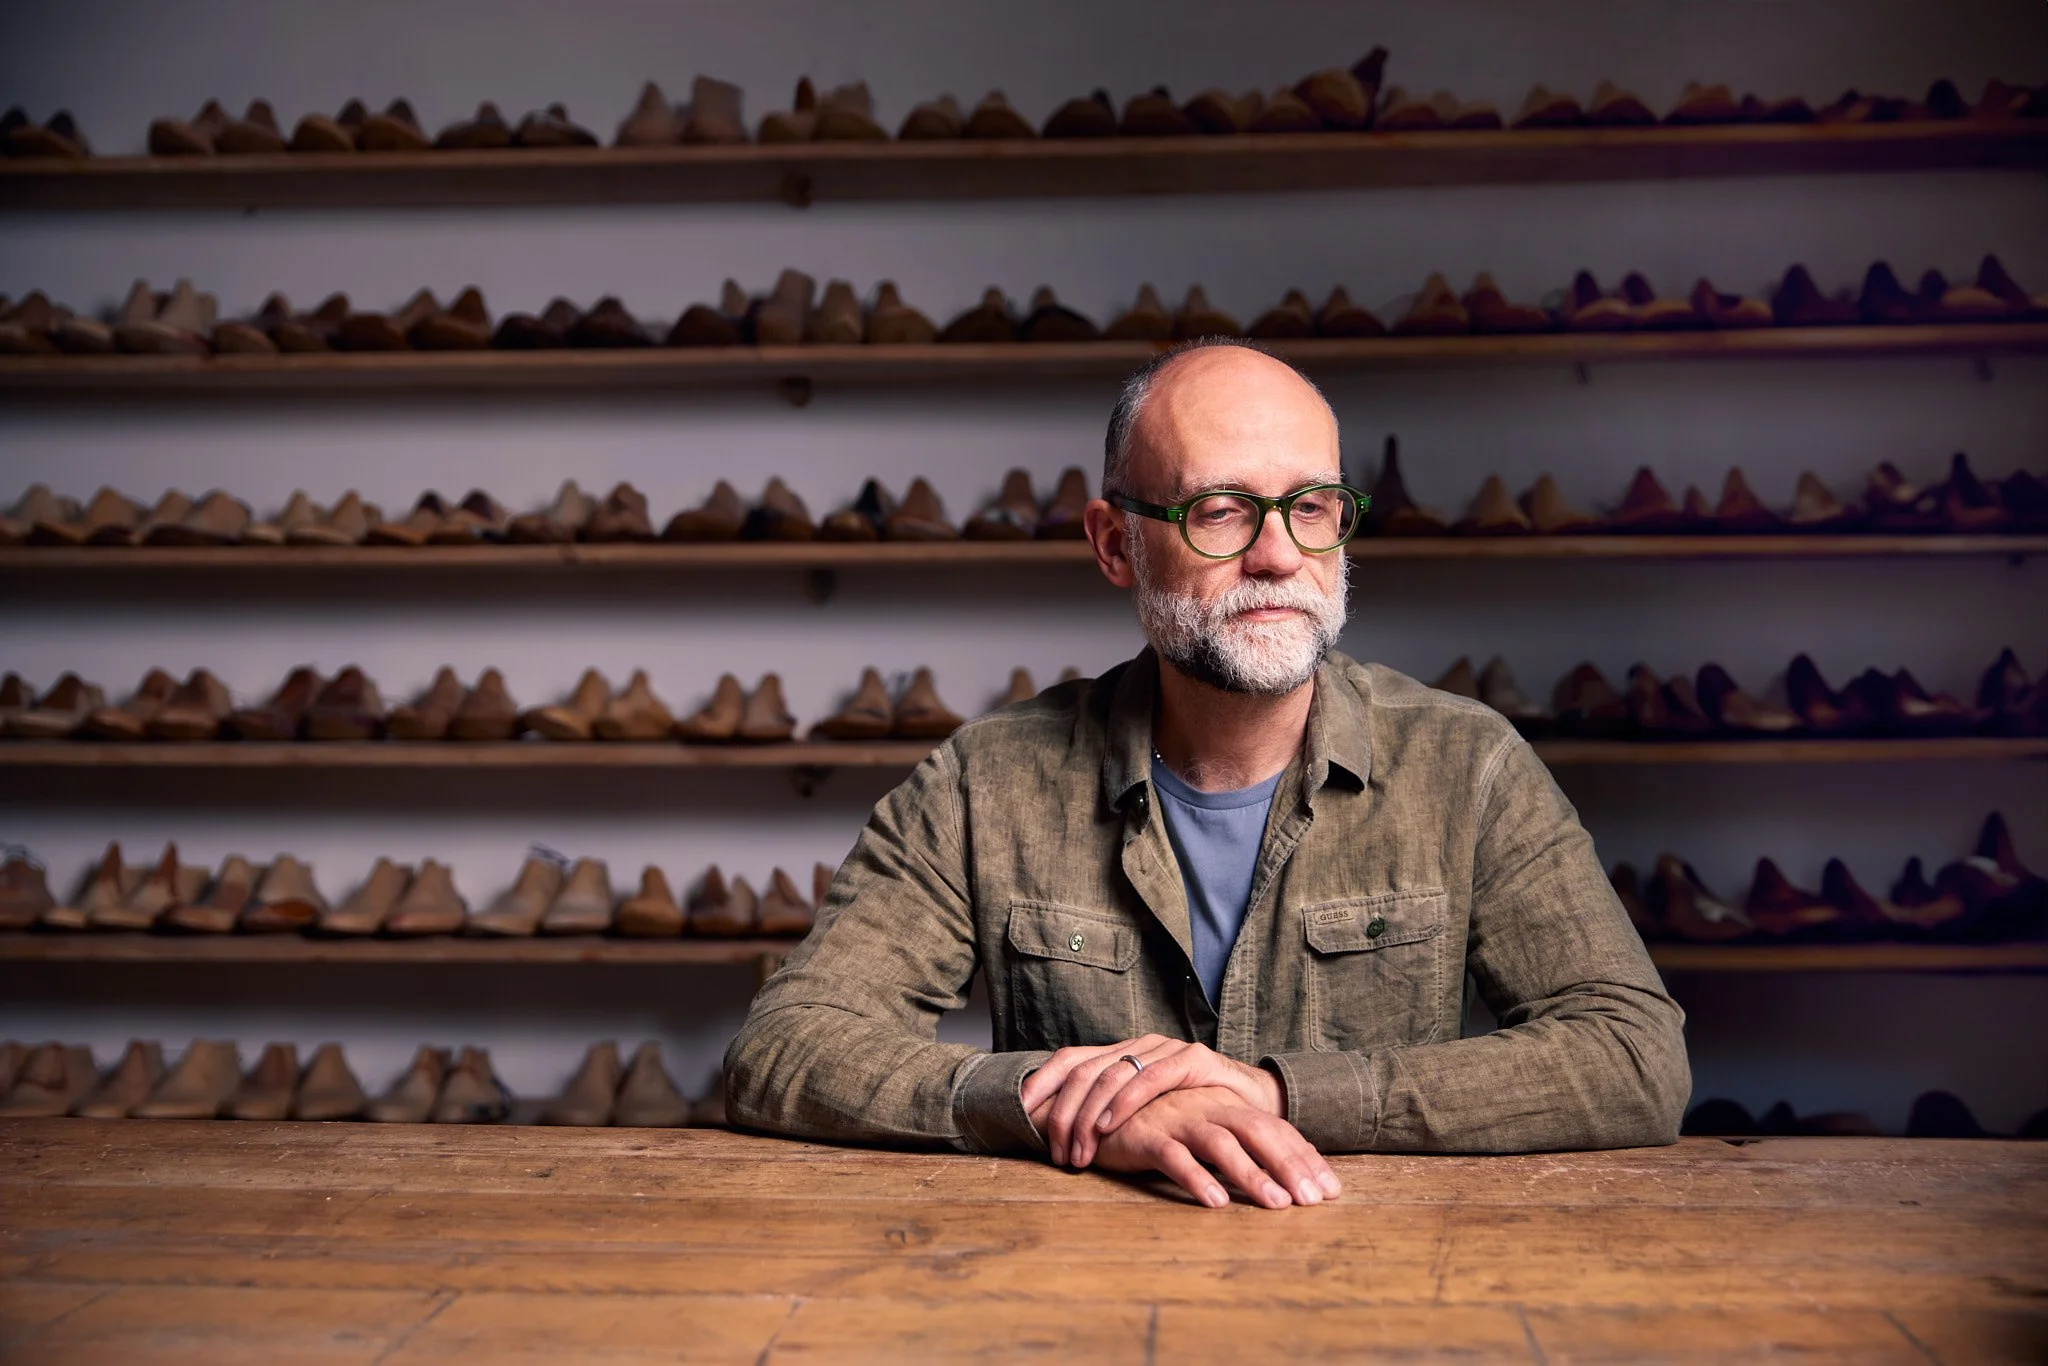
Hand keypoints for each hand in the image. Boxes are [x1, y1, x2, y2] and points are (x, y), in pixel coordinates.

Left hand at [1021, 1036, 1283, 1168]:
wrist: (1258, 1105)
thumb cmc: (1197, 1115)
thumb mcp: (1146, 1116)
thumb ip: (1111, 1118)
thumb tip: (1061, 1137)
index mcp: (1123, 1055)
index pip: (1070, 1059)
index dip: (1041, 1082)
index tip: (1019, 1114)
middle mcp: (1139, 1046)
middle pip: (1084, 1071)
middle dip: (1062, 1113)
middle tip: (1055, 1153)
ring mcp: (1165, 1050)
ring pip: (1111, 1075)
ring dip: (1087, 1116)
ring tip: (1077, 1151)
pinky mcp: (1193, 1060)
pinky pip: (1150, 1078)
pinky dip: (1124, 1103)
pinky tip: (1109, 1127)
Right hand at [1076, 1085, 1341, 1208]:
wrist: (1095, 1104)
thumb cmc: (1155, 1120)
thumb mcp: (1200, 1125)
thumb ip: (1235, 1143)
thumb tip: (1279, 1176)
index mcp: (1224, 1104)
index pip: (1274, 1129)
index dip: (1304, 1157)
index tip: (1331, 1190)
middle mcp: (1206, 1106)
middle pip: (1257, 1131)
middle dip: (1290, 1166)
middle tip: (1314, 1201)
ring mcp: (1177, 1118)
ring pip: (1221, 1143)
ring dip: (1251, 1174)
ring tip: (1276, 1205)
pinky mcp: (1145, 1134)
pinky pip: (1174, 1156)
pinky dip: (1196, 1178)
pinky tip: (1216, 1202)